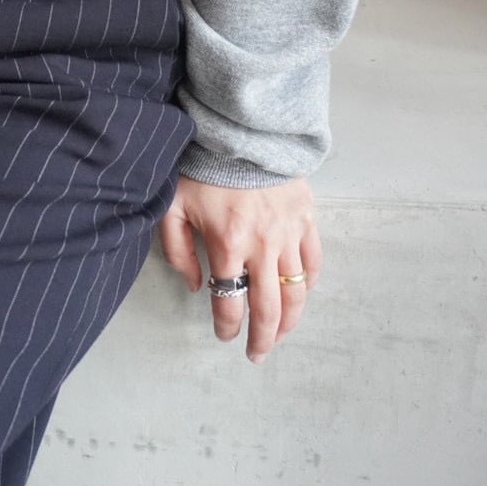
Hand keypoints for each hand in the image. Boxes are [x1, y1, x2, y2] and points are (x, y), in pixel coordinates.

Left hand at [158, 175, 321, 362]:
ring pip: (295, 292)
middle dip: (262, 338)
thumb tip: (196, 286)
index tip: (225, 336)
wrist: (242, 131)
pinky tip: (299, 295)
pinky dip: (308, 284)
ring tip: (281, 335)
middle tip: (257, 354)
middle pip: (267, 308)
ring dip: (289, 321)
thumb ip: (177, 250)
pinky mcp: (306, 219)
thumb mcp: (173, 206)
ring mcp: (289, 234)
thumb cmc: (202, 168)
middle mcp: (262, 246)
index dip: (227, 327)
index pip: (229, 303)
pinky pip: (313, 262)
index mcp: (227, 245)